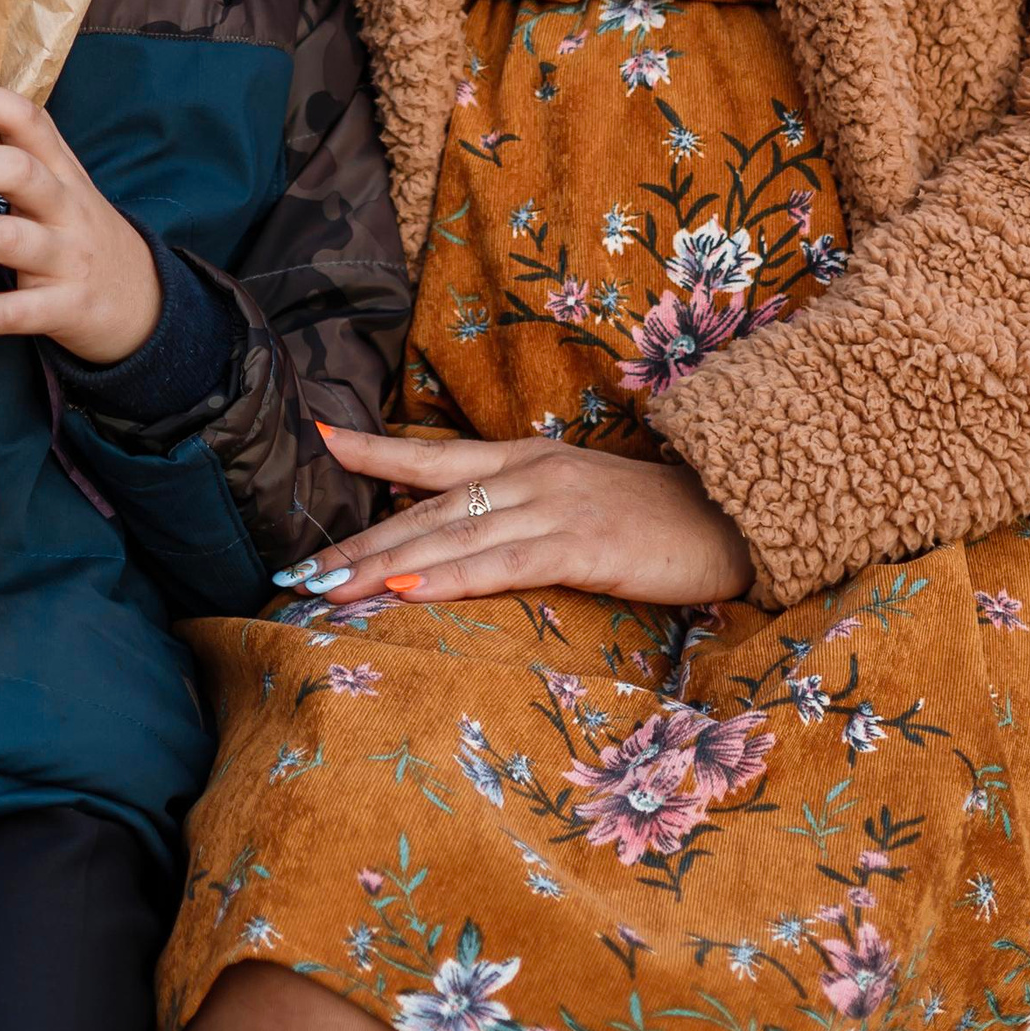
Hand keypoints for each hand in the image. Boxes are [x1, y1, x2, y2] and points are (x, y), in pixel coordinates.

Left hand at [0, 82, 159, 368]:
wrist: (146, 301)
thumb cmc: (82, 238)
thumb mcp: (63, 193)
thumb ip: (16, 170)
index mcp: (63, 172)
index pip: (28, 119)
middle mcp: (68, 207)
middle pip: (17, 170)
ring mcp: (70, 257)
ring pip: (10, 238)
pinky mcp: (67, 307)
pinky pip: (14, 310)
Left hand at [297, 426, 754, 609]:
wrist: (737, 514)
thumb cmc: (662, 521)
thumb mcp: (583, 503)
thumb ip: (526, 512)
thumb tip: (466, 531)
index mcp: (527, 460)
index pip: (433, 453)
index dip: (373, 450)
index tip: (317, 439)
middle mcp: (529, 474)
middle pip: (424, 507)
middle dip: (356, 542)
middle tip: (292, 569)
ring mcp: (553, 506)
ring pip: (447, 537)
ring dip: (379, 567)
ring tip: (324, 589)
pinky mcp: (581, 545)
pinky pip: (498, 564)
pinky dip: (446, 578)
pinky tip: (403, 591)